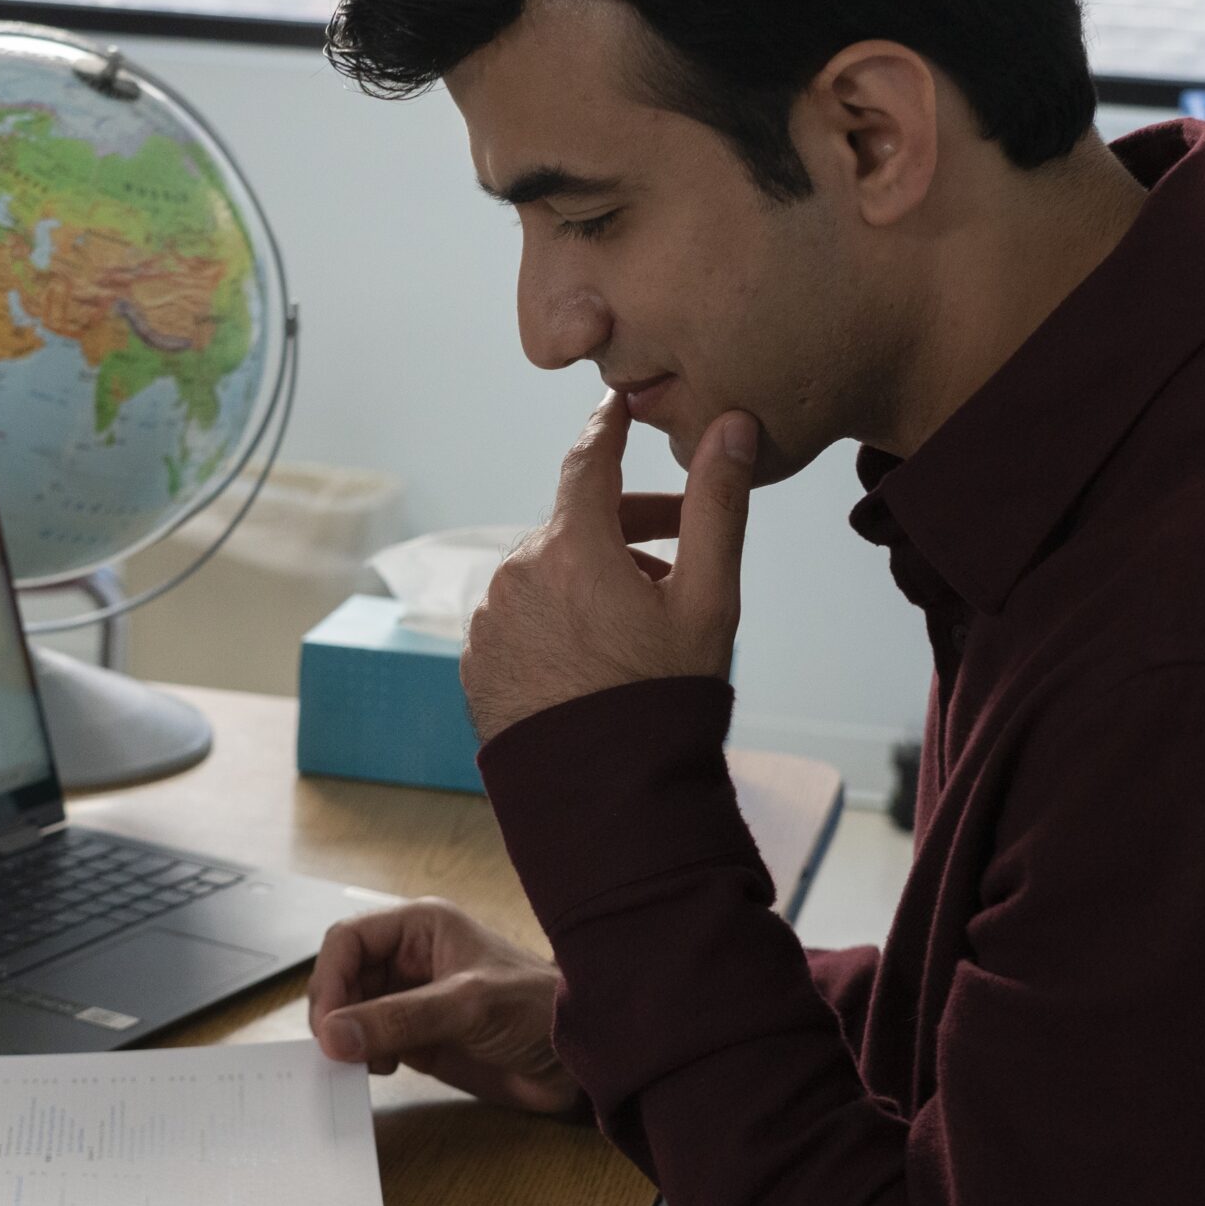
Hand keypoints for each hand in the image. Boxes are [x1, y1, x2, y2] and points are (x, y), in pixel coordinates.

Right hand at [307, 898, 577, 1114]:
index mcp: (421, 927)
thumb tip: (333, 1035)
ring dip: (345, 1038)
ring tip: (360, 1063)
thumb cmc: (539, 1008)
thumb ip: (399, 1019)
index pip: (347, 940)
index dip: (329, 978)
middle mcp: (411, 959)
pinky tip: (380, 1070)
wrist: (580, 1060)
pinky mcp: (418, 1039)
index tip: (327, 1024)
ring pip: (352, 1012)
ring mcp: (413, 1000)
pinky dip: (361, 1057)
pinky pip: (371, 1043)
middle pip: (343, 977)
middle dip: (334, 1012)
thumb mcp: (467, 1005)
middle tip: (337, 1051)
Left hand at [462, 395, 755, 744]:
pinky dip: (555, 621)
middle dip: (627, 533)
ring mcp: (490, 620)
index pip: (587, 461)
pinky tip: (594, 661)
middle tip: (679, 559)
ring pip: (547, 575)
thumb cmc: (666, 697)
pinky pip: (520, 619)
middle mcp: (517, 573)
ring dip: (591, 582)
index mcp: (572, 548)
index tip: (618, 407)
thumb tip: (728, 427)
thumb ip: (718, 507)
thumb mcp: (709, 602)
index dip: (608, 429)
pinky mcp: (476, 662)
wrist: (608, 799)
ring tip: (640, 629)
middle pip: (574, 527)